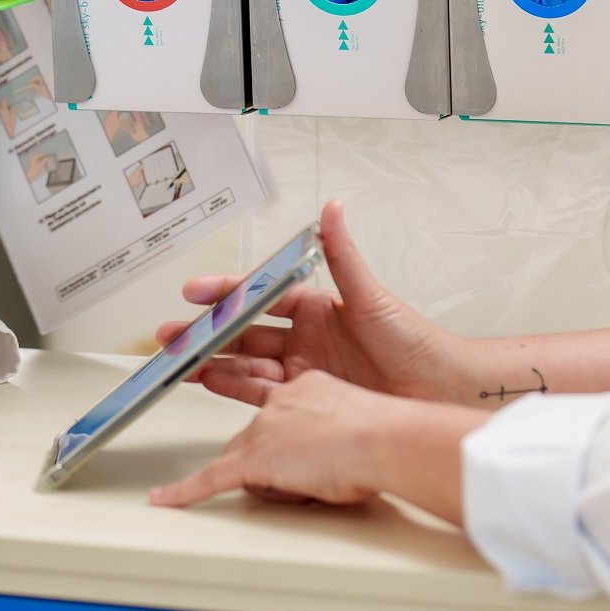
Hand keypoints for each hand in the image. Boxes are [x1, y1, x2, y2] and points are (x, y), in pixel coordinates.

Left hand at [148, 371, 483, 526]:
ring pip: (241, 462)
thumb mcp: (359, 428)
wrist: (386, 442)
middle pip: (250, 439)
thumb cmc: (387, 441)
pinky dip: (185, 491)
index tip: (281, 440)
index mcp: (307, 387)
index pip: (273, 412)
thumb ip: (338, 437)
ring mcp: (264, 429)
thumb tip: (334, 463)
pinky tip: (166, 500)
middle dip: (267, 463)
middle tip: (307, 477)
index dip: (277, 434)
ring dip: (264, 482)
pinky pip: (210, 479)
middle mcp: (280, 402)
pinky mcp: (254, 459)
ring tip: (310, 489)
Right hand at [165, 201, 461, 405]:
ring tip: (181, 361)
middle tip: (173, 333)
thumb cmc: (413, 342)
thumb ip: (343, 255)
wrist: (436, 388)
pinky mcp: (307, 400)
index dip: (226, 293)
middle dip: (205, 333)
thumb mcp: (371, 296)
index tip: (196, 292)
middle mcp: (305, 337)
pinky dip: (233, 388)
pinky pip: (261, 393)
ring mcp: (304, 369)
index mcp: (316, 306)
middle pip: (243, 333)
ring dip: (211, 362)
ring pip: (245, 364)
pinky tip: (210, 382)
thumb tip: (332, 210)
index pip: (260, 295)